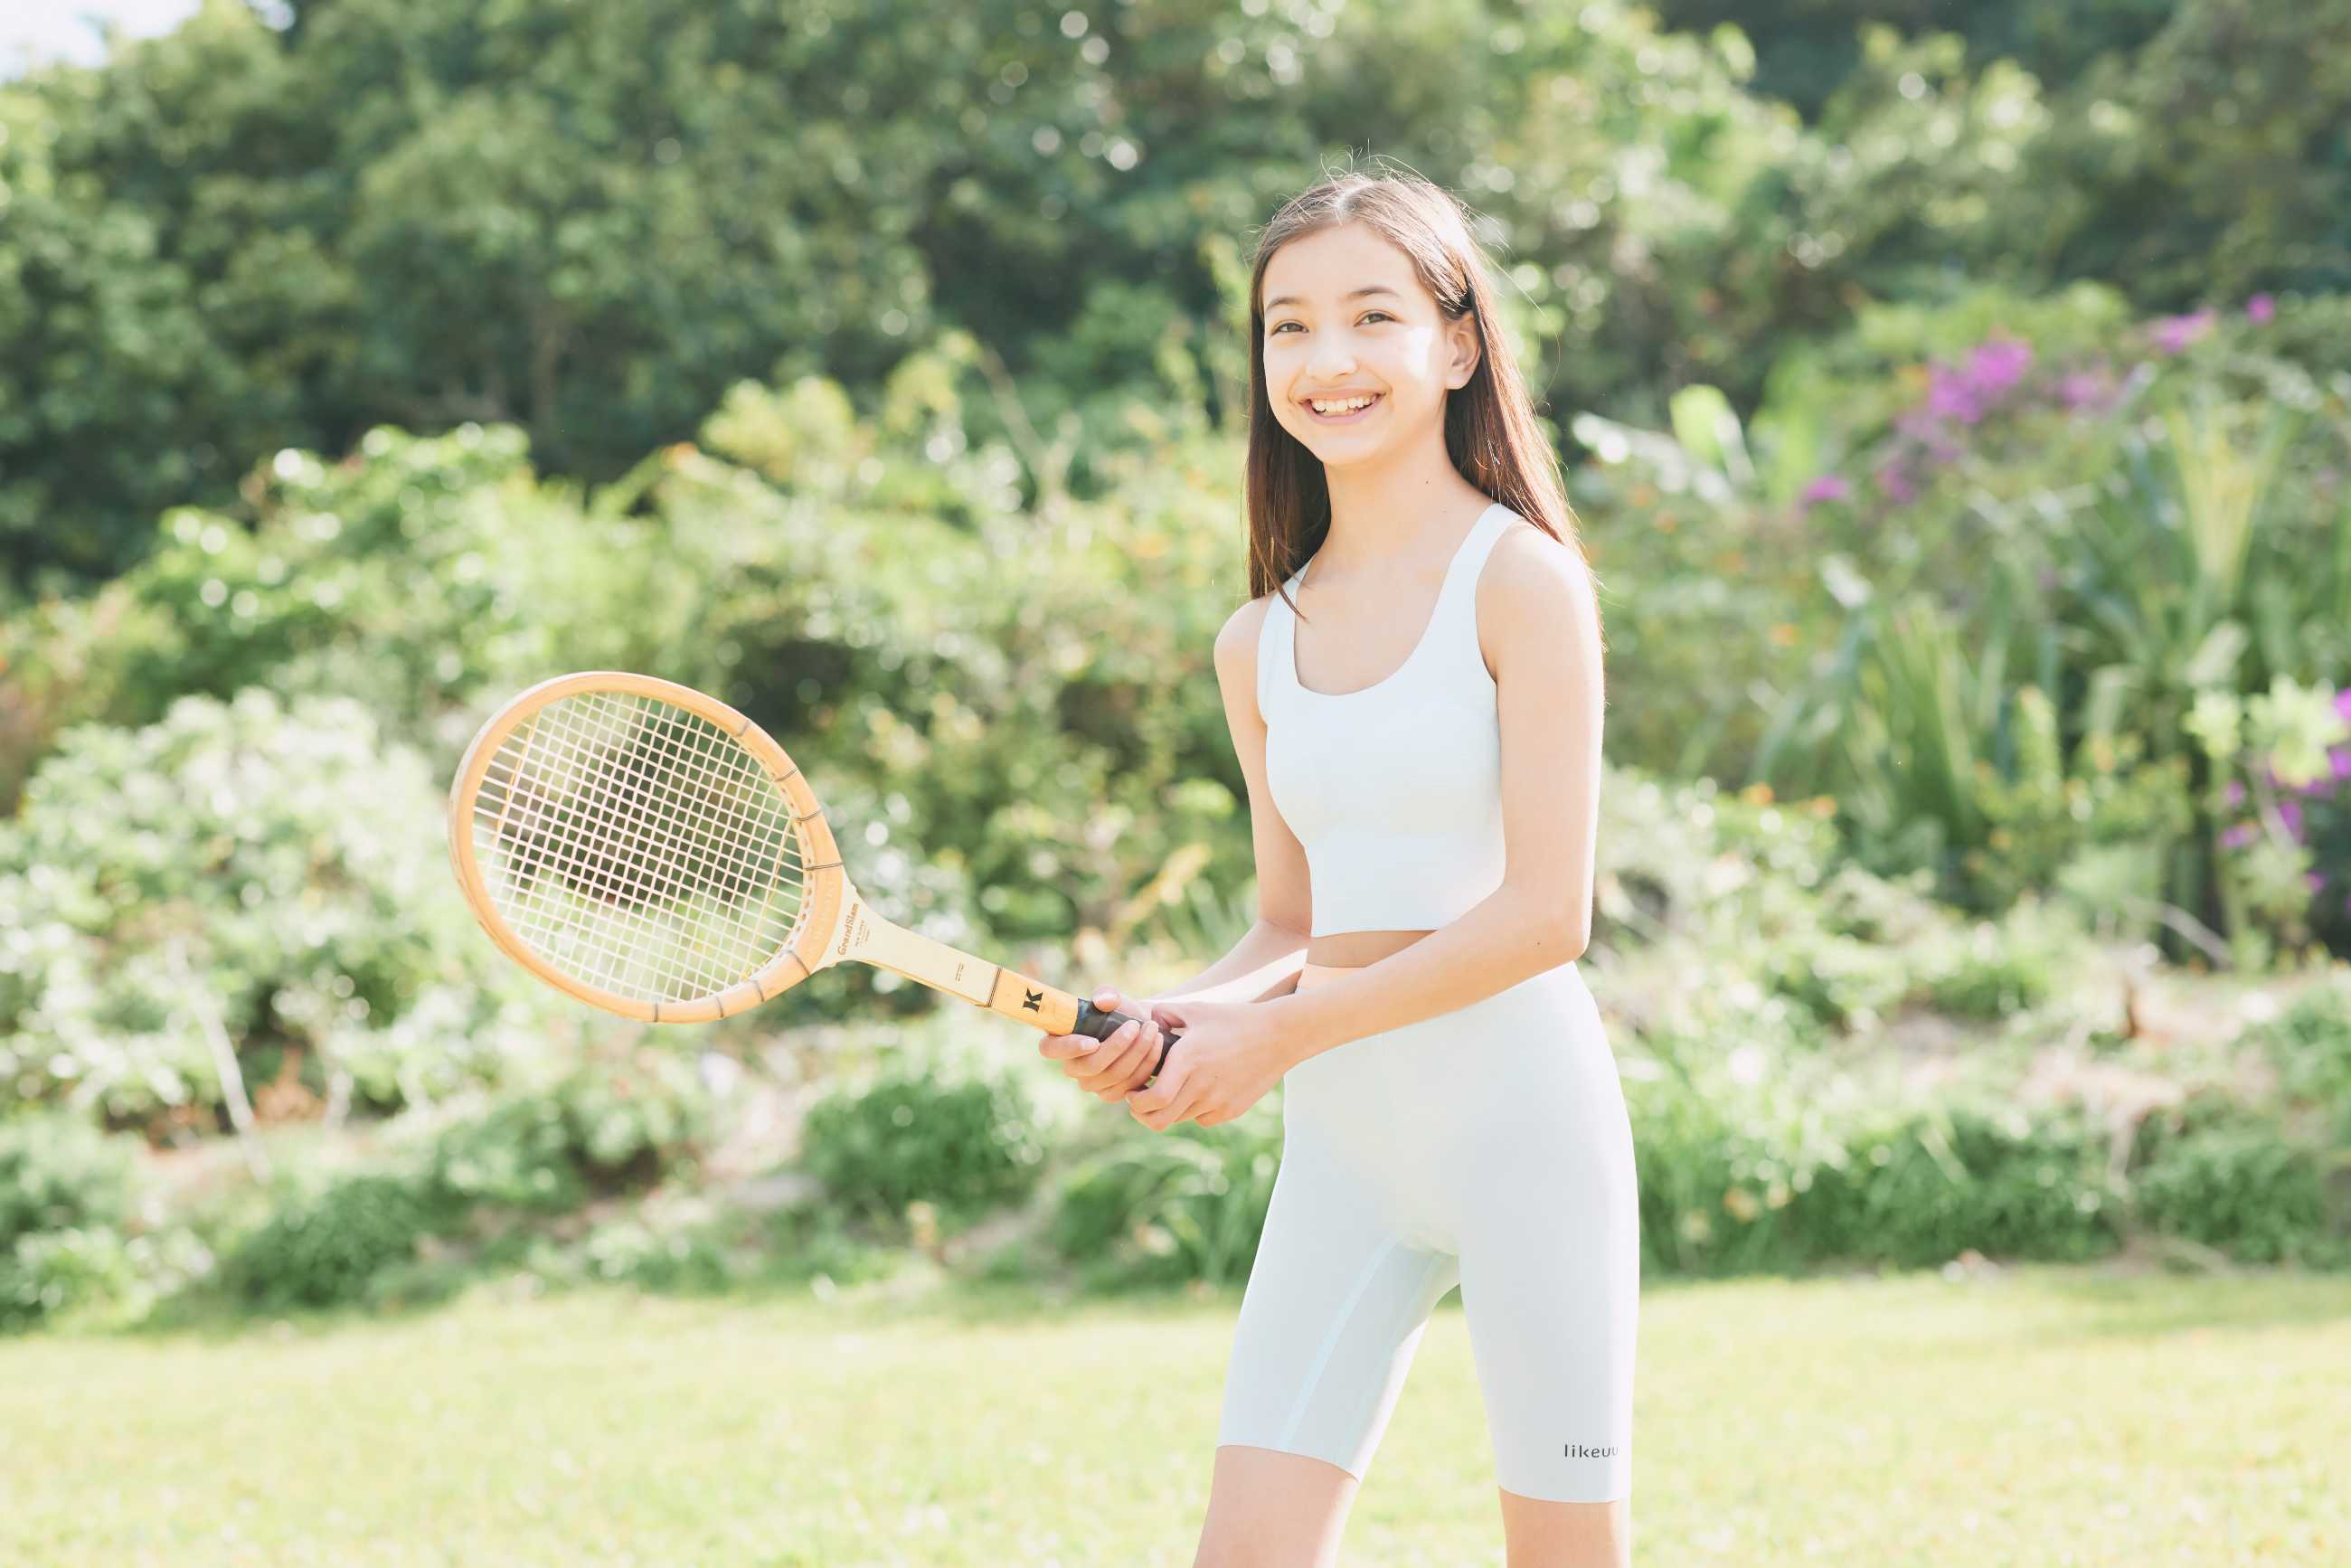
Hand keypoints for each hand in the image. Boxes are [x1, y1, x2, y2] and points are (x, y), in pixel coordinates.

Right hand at [1037, 987, 1166, 1103]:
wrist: (1140, 1029)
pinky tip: (1157, 1045)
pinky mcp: (1112, 1094)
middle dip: (1118, 1046)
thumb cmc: (1118, 1012)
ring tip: (1152, 1030)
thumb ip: (1107, 994)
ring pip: (1114, 1076)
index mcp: (1059, 1041)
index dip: (1069, 1048)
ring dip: (1138, 1052)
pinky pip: (1129, 1085)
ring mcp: (1091, 1084)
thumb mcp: (1113, 998)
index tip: (1093, 1040)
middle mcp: (1072, 1067)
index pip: (1050, 1050)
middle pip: (1090, 1066)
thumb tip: (1104, 1001)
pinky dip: (1147, 1064)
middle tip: (1137, 1025)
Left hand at [1124, 997, 1292, 1130]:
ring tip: (1169, 1091)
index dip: (1136, 1102)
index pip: (1153, 1099)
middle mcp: (1201, 1085)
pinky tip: (1196, 1091)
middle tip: (1140, 1102)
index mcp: (1187, 1060)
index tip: (1132, 1093)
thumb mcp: (1198, 1009)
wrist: (1279, 1036)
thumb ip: (1166, 1013)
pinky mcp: (1231, 1110)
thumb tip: (1142, 1021)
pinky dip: (1193, 1110)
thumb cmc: (1235, 1019)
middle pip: (1160, 1119)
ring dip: (1169, 1110)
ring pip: (1180, 1119)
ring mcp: (1218, 1101)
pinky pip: (1202, 1119)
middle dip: (1143, 1115)